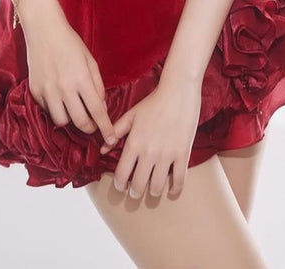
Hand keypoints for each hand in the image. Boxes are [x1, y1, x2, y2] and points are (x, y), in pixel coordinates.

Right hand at [22, 0, 116, 147]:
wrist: (44, 31)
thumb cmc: (71, 43)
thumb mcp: (90, 61)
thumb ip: (97, 85)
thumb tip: (101, 107)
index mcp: (81, 79)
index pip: (97, 111)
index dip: (106, 128)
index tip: (111, 139)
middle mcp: (64, 88)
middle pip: (80, 122)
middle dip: (90, 128)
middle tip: (94, 126)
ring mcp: (47, 91)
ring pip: (62, 121)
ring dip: (71, 119)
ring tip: (74, 109)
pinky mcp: (35, 91)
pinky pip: (47, 110)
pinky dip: (55, 108)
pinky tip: (59, 97)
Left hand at [100, 76, 201, 198]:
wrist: (178, 91)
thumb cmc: (153, 102)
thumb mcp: (131, 115)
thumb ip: (116, 131)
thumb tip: (102, 148)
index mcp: (134, 143)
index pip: (121, 173)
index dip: (119, 184)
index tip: (121, 186)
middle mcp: (148, 152)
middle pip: (138, 185)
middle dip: (134, 192)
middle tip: (135, 192)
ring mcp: (166, 155)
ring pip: (157, 186)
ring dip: (153, 192)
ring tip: (152, 190)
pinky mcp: (182, 154)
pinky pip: (179, 180)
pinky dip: (175, 189)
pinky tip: (172, 190)